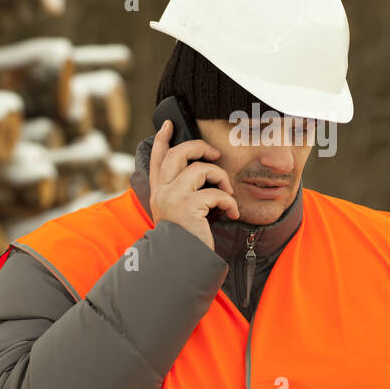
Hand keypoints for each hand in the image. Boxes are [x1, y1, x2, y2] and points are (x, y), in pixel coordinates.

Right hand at [149, 119, 239, 249]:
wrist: (182, 264)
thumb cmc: (186, 241)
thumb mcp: (178, 214)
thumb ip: (183, 194)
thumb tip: (201, 173)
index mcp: (158, 193)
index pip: (157, 159)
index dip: (163, 139)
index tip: (168, 124)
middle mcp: (161, 192)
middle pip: (178, 154)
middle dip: (199, 147)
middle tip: (214, 153)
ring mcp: (173, 198)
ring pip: (200, 169)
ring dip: (221, 178)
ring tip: (228, 193)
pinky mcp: (188, 207)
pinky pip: (216, 193)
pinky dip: (229, 201)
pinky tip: (232, 213)